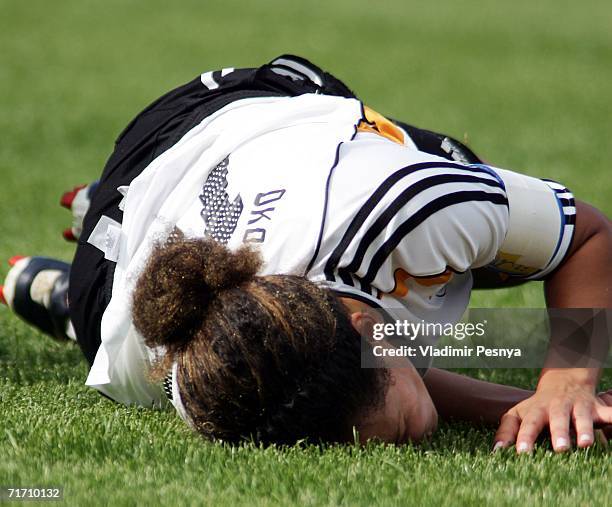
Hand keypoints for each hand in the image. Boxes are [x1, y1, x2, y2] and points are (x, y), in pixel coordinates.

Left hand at [493, 369, 611, 452]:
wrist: (563, 381)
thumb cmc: (536, 406)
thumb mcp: (517, 414)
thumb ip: (506, 430)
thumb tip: (496, 450)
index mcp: (536, 411)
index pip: (528, 425)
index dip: (524, 438)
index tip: (522, 452)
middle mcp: (556, 409)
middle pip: (557, 420)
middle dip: (559, 433)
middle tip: (560, 449)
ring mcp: (576, 408)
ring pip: (581, 418)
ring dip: (584, 430)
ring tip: (585, 444)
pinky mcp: (596, 409)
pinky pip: (608, 413)